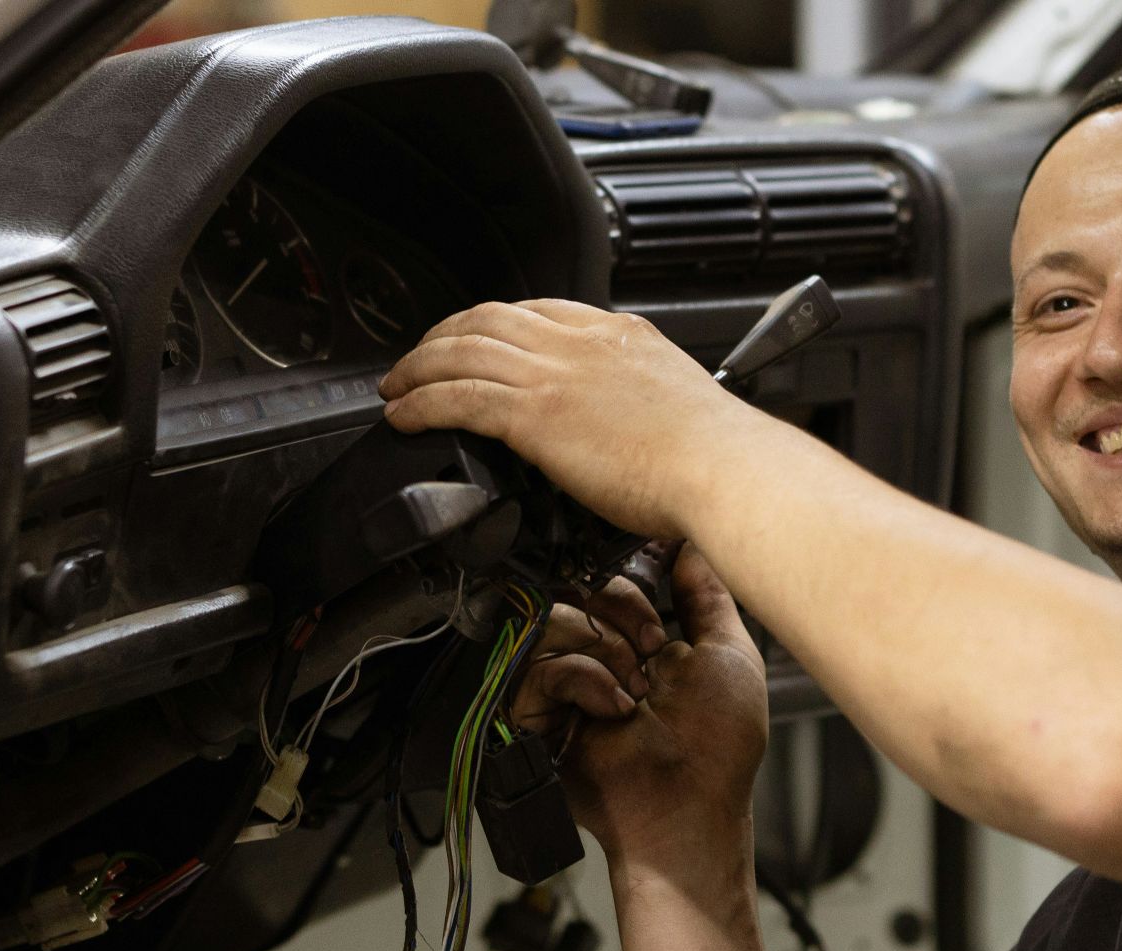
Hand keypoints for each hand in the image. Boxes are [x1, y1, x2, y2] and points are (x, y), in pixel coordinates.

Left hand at [378, 300, 763, 539]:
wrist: (725, 470)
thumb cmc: (718, 458)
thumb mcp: (679, 405)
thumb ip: (641, 403)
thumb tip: (626, 430)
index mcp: (622, 335)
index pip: (541, 310)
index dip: (496, 323)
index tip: (478, 342)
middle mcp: (583, 343)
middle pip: (490, 318)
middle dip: (444, 336)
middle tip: (418, 360)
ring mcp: (556, 374)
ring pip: (462, 350)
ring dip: (418, 367)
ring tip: (396, 387)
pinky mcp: (536, 414)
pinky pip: (456, 397)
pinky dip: (420, 403)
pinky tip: (403, 416)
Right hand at [515, 544, 768, 878]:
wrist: (689, 805)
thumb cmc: (719, 748)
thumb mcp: (731, 655)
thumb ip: (709, 595)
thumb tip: (692, 545)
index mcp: (642, 644)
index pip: (613, 582)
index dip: (633, 589)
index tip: (661, 619)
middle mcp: (601, 658)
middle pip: (581, 590)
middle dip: (623, 615)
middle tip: (652, 654)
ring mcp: (568, 684)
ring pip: (555, 619)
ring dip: (605, 650)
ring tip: (634, 691)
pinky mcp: (538, 712)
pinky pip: (539, 664)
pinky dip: (584, 679)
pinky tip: (613, 708)